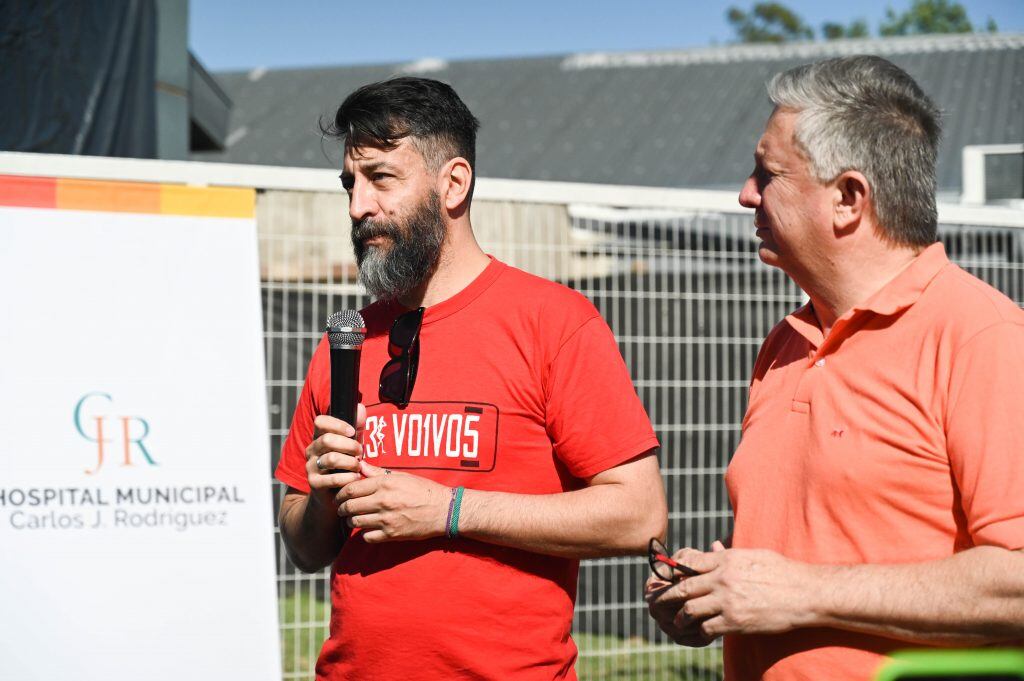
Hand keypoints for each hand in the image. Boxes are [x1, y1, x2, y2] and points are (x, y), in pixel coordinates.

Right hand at [304, 405, 364, 506]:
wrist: (331, 495)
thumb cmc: (344, 466)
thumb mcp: (351, 444)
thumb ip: (356, 426)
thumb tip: (360, 407)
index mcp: (319, 437)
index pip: (320, 421)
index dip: (337, 424)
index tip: (352, 432)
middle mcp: (312, 450)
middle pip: (328, 440)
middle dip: (350, 445)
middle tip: (360, 452)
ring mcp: (310, 466)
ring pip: (332, 459)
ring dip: (351, 462)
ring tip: (358, 466)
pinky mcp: (314, 483)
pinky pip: (333, 478)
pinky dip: (348, 477)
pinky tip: (355, 478)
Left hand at [335, 460, 450, 542]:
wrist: (444, 510)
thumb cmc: (424, 490)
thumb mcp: (402, 476)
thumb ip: (378, 473)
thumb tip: (360, 466)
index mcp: (385, 484)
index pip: (351, 488)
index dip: (340, 493)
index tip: (338, 496)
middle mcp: (383, 501)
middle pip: (349, 506)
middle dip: (341, 507)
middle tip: (341, 508)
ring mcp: (387, 519)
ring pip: (355, 522)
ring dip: (351, 520)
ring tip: (353, 518)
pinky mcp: (391, 535)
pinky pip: (367, 537)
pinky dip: (364, 534)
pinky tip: (368, 528)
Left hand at [649, 544, 816, 642]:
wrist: (805, 593)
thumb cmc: (782, 572)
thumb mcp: (753, 555)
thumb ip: (728, 553)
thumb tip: (712, 546)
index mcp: (725, 559)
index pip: (688, 562)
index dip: (673, 571)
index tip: (667, 579)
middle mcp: (722, 578)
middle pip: (682, 587)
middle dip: (666, 597)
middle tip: (657, 604)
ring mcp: (727, 601)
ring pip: (689, 610)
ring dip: (680, 618)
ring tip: (677, 622)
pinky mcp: (735, 621)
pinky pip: (706, 628)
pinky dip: (699, 632)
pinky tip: (700, 633)